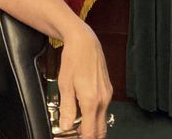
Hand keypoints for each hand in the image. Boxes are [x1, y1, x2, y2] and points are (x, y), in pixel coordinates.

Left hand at [57, 23, 112, 137]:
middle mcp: (103, 100)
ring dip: (92, 125)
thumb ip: (67, 108)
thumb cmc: (73, 60)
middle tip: (77, 135)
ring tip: (77, 124)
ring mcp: (107, 95)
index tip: (75, 138)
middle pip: (100, 129)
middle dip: (90, 136)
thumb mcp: (64, 85)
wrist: (85, 42)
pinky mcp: (107, 90)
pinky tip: (83, 110)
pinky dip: (95, 114)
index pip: (91, 132)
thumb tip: (66, 126)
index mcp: (91, 101)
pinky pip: (103, 108)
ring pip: (102, 119)